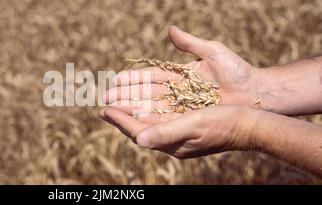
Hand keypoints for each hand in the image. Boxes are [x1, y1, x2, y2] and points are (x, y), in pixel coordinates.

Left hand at [100, 105, 254, 158]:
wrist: (248, 124)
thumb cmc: (223, 124)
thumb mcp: (193, 125)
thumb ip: (166, 132)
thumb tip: (138, 140)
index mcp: (171, 143)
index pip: (138, 131)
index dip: (120, 121)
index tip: (103, 110)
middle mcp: (171, 140)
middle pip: (139, 127)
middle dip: (121, 117)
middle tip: (103, 106)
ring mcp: (178, 133)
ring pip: (148, 121)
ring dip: (132, 111)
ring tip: (118, 102)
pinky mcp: (185, 125)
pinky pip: (160, 117)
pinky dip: (147, 109)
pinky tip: (143, 103)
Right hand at [104, 26, 260, 112]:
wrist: (257, 93)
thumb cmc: (237, 71)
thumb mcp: (213, 52)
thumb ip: (190, 43)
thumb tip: (170, 30)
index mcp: (179, 75)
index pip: (150, 77)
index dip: (133, 79)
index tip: (114, 81)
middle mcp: (177, 92)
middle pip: (146, 95)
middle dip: (126, 98)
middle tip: (105, 100)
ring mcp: (182, 107)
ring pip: (152, 109)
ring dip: (132, 111)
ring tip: (112, 112)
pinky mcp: (188, 119)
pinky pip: (165, 121)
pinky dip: (149, 122)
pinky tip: (133, 123)